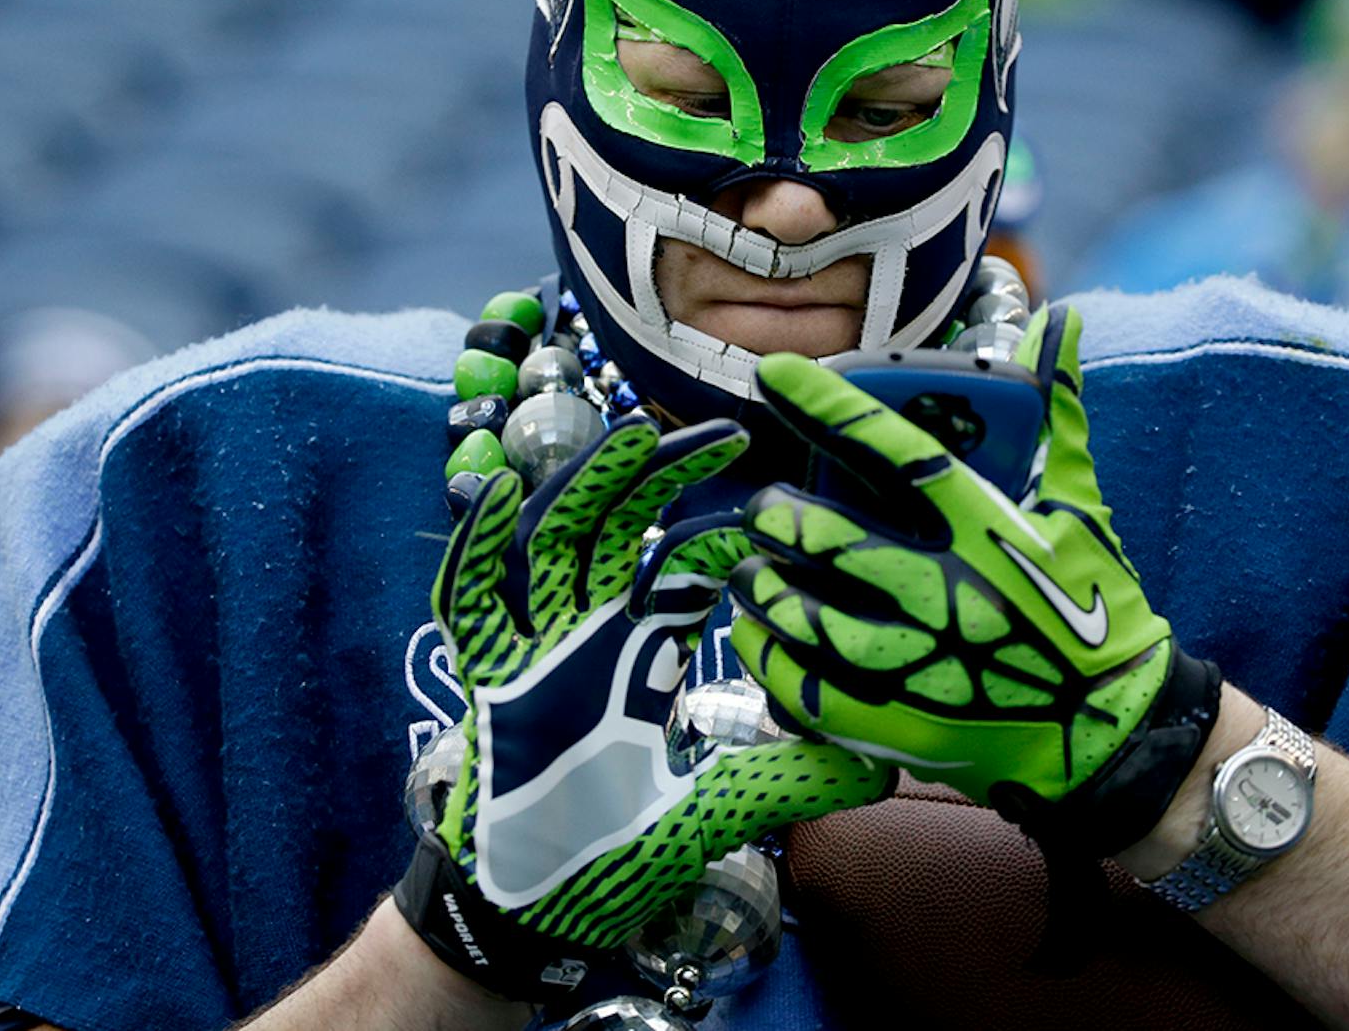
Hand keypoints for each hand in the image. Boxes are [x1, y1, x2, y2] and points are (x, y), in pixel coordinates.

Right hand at [422, 416, 890, 986]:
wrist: (536, 911)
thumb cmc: (618, 854)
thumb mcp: (714, 813)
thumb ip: (786, 783)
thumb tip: (881, 768)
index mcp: (643, 654)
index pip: (681, 568)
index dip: (716, 531)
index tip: (761, 496)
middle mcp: (588, 635)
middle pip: (616, 529)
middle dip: (655, 476)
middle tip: (713, 436)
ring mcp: (533, 649)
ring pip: (550, 541)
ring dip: (583, 486)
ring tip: (629, 438)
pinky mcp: (485, 677)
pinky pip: (467, 599)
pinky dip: (471, 546)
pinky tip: (488, 494)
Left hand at [728, 305, 1217, 856]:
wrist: (1114, 735)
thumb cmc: (1096, 610)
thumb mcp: (1080, 507)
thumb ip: (1056, 412)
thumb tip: (1058, 321)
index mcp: (985, 527)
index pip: (890, 448)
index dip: (825, 405)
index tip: (773, 374)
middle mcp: (944, 589)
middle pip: (827, 536)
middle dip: (779, 516)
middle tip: (767, 509)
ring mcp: (916, 662)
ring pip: (800, 612)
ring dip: (762, 585)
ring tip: (754, 572)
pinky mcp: (894, 722)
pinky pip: (800, 683)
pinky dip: (767, 654)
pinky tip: (758, 635)